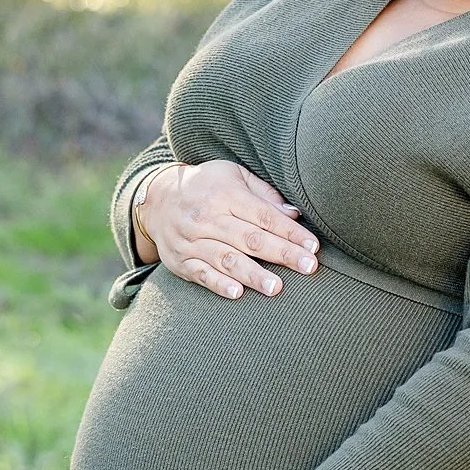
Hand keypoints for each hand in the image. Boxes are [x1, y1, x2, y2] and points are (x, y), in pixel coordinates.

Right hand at [136, 160, 318, 298]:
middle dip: (282, 254)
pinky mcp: (180, 261)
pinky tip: (237, 293)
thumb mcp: (233, 176)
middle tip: (308, 267)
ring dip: (253, 274)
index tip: (312, 246)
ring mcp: (191, 240)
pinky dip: (218, 284)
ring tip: (276, 287)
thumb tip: (294, 214)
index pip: (263, 215)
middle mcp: (207, 217)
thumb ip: (263, 194)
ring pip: (226, 259)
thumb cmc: (206, 187)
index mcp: (225, 194)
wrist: (156, 200)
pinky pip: (201, 274)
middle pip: (250, 238)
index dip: (289, 232)